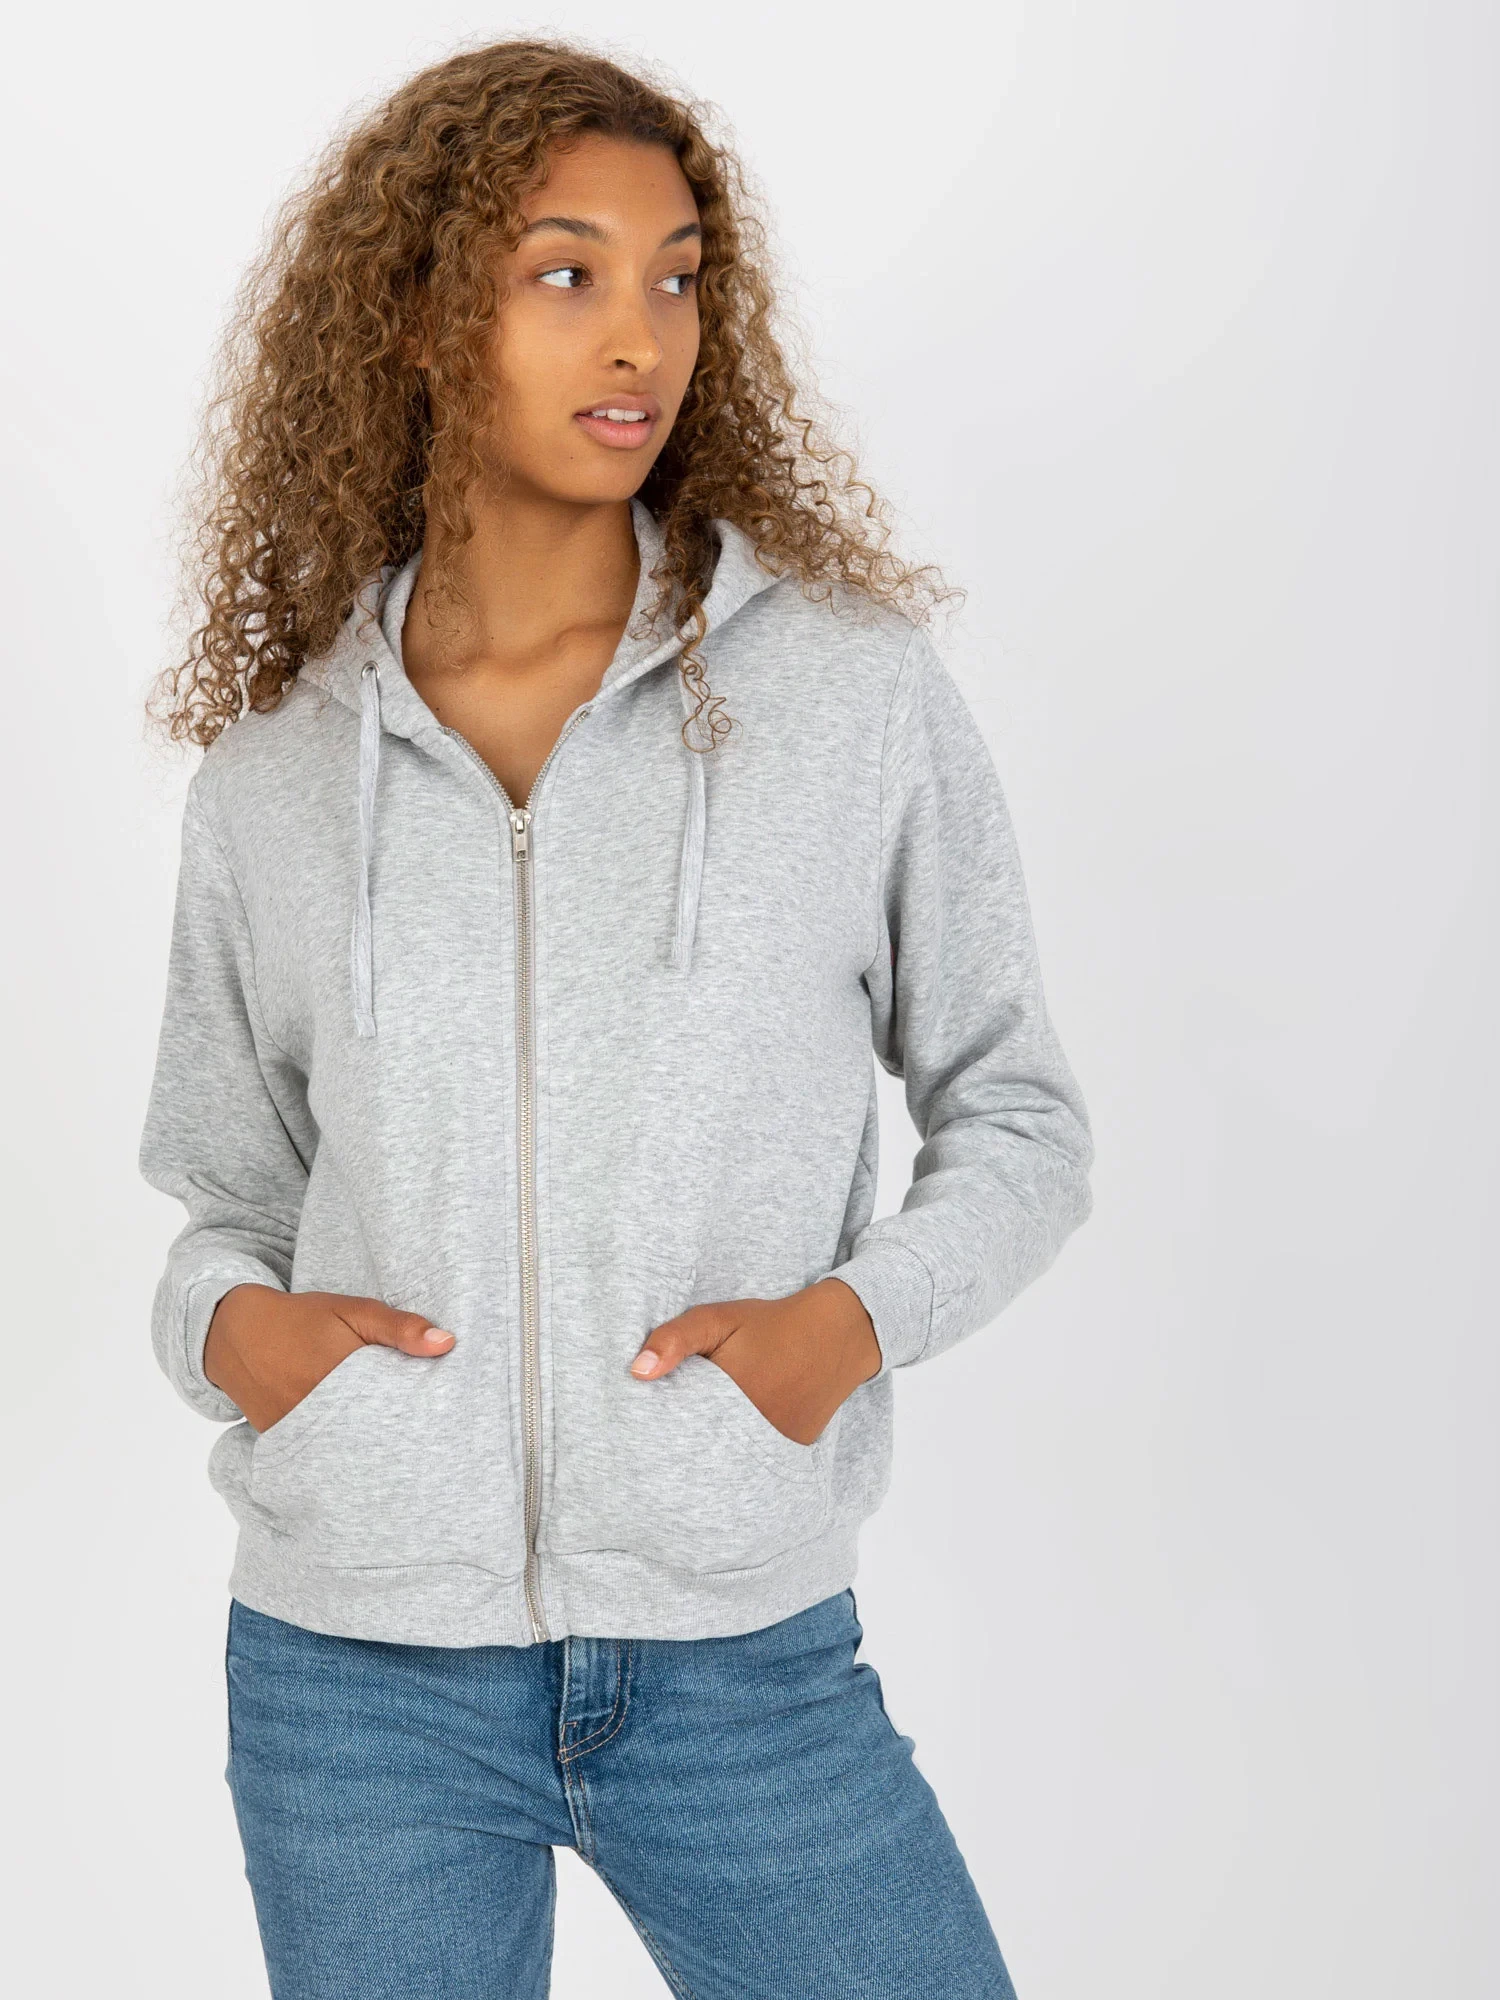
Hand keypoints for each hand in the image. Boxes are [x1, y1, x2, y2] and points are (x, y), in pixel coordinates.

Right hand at [203, 1284, 454, 1433]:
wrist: (237, 1333)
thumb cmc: (303, 1319)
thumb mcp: (353, 1311)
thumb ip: (399, 1328)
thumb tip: (447, 1344)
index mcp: (343, 1375)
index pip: (393, 1407)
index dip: (418, 1417)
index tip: (441, 1422)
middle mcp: (319, 1408)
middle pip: (372, 1435)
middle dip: (399, 1439)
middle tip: (429, 1445)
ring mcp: (298, 1428)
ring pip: (347, 1448)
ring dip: (370, 1447)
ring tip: (402, 1453)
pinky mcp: (283, 1440)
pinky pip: (320, 1454)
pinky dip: (341, 1452)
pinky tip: (362, 1450)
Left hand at [629, 1278, 881, 1445]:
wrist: (836, 1333)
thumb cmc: (769, 1324)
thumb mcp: (717, 1319)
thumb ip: (675, 1340)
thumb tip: (636, 1372)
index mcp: (725, 1397)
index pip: (676, 1429)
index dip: (657, 1430)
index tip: (639, 1431)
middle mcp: (750, 1428)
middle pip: (701, 1450)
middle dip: (681, 1446)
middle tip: (657, 1445)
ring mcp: (773, 1443)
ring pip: (727, 1459)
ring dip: (709, 1452)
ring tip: (690, 1446)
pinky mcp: (790, 1450)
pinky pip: (754, 1461)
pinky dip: (738, 1455)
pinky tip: (725, 1443)